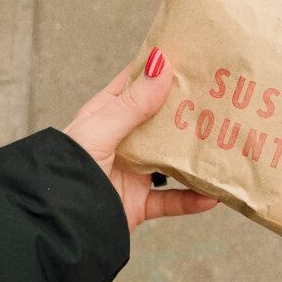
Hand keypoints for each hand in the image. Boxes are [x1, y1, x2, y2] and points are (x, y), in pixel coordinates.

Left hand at [63, 48, 217, 232]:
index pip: (137, 84)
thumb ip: (133, 103)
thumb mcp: (100, 130)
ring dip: (196, 155)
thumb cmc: (68, 168)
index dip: (162, 70)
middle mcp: (122, 141)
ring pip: (172, 159)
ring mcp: (132, 173)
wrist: (57, 224)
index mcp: (106, 115)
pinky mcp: (139, 205)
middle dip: (189, 110)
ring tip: (225, 143)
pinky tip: (213, 195)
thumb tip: (162, 63)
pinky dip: (193, 199)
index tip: (195, 57)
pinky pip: (172, 200)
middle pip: (161, 120)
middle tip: (223, 97)